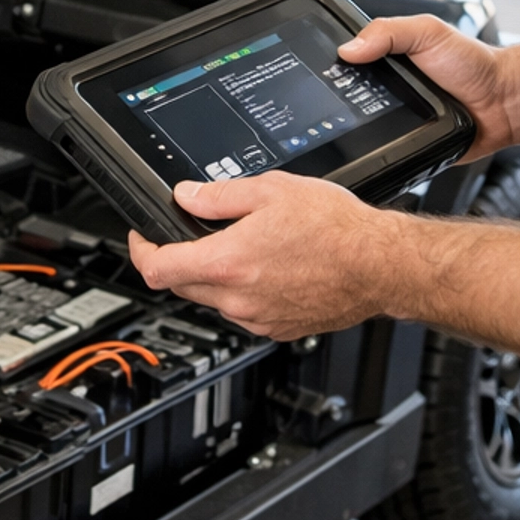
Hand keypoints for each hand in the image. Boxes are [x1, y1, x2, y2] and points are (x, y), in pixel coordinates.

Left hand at [127, 172, 412, 338]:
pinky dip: (242, 292)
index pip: (157, 268)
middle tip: (195, 233)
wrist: (379, 265)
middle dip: (178, 259)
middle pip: (181, 285)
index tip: (143, 237)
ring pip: (213, 299)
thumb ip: (219, 195)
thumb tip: (185, 196)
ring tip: (244, 245)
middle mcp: (238, 298)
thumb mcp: (271, 190)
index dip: (140, 250)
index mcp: (228, 262)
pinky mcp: (277, 329)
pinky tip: (267, 267)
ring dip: (213, 276)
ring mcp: (257, 318)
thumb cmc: (336, 230)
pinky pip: (242, 312)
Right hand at [337, 13, 516, 157]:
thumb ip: (389, 31)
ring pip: (361, 127)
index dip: (333, 67)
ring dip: (357, 129)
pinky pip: (383, 149)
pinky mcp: (405, 143)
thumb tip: (349, 47)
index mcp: (388, 57)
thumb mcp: (428, 33)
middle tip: (337, 104)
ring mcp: (396, 117)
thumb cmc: (473, 64)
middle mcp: (389, 87)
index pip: (349, 62)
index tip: (322, 73)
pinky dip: (377, 149)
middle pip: (349, 97)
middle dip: (341, 102)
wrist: (502, 103)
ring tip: (356, 125)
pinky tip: (373, 146)